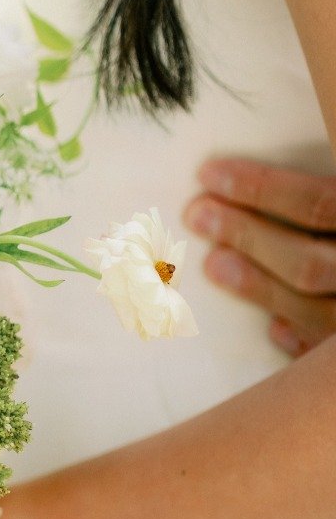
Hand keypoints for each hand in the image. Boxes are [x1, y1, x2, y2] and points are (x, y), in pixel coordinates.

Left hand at [185, 158, 335, 355]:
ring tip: (213, 265)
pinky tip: (273, 327)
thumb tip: (246, 165)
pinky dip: (299, 337)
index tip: (207, 174)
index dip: (262, 188)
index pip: (318, 204)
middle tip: (195, 215)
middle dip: (247, 238)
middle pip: (308, 264)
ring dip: (258, 288)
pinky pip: (322, 354)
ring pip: (314, 311)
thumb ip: (316, 201)